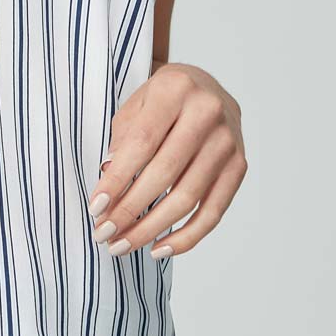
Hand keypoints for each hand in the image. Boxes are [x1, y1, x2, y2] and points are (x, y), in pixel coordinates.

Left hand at [88, 60, 246, 259]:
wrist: (206, 87)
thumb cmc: (162, 99)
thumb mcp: (135, 105)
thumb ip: (121, 142)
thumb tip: (109, 193)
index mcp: (175, 89)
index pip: (142, 144)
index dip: (117, 180)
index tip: (95, 208)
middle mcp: (207, 112)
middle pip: (164, 174)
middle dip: (130, 210)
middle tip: (104, 233)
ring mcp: (228, 141)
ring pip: (187, 198)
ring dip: (151, 229)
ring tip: (123, 245)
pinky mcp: (239, 166)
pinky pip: (213, 212)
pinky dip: (186, 237)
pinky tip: (159, 248)